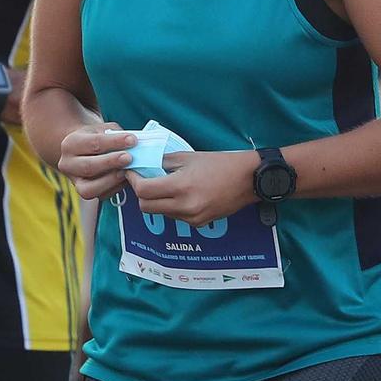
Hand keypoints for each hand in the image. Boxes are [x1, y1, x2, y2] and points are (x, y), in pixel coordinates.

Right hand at [55, 122, 135, 200]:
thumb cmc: (97, 137)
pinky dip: (114, 188)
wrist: (85, 150)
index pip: (94, 143)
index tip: (132, 140)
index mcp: (70, 143)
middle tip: (129, 158)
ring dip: (112, 180)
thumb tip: (132, 144)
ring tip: (127, 171)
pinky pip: (100, 195)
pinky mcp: (85, 192)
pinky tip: (124, 179)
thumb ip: (115, 135)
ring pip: (90, 188)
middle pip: (89, 166)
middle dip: (111, 162)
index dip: (114, 142)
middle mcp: (67, 164)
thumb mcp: (103, 129)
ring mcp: (74, 181)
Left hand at [125, 150, 256, 226]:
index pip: (143, 191)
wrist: (248, 179)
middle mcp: (185, 206)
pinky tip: (181, 194)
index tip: (132, 172)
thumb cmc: (220, 163)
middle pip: (146, 207)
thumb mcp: (188, 156)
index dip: (133, 181)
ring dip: (157, 201)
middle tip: (144, 180)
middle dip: (141, 194)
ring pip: (161, 213)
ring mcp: (192, 218)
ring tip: (164, 185)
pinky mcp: (200, 224)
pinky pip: (176, 217)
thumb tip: (144, 164)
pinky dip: (172, 206)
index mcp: (181, 187)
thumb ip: (164, 162)